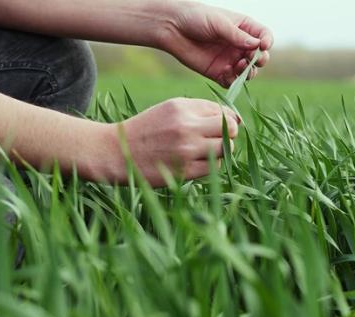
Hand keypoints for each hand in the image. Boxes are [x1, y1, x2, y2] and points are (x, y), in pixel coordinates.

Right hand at [108, 98, 239, 186]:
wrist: (116, 153)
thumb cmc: (147, 130)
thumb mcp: (169, 110)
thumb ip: (200, 111)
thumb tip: (237, 120)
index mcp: (182, 107)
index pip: (223, 111)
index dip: (226, 119)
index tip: (218, 127)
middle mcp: (186, 126)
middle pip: (231, 129)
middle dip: (228, 135)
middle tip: (214, 140)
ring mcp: (186, 150)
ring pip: (225, 149)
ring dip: (220, 151)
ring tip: (204, 151)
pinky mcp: (185, 171)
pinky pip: (214, 167)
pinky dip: (210, 165)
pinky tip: (195, 162)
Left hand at [158, 1, 273, 86]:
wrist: (173, 28)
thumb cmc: (196, 18)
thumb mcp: (219, 23)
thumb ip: (237, 35)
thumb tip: (257, 46)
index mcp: (244, 28)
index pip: (264, 36)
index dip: (267, 42)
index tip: (263, 45)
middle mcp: (239, 45)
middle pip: (259, 57)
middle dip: (259, 60)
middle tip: (252, 59)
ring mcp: (230, 60)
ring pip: (247, 72)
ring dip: (248, 72)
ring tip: (238, 66)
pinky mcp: (218, 73)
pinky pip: (231, 82)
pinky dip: (232, 81)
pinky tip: (225, 73)